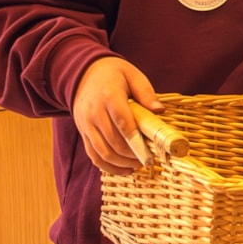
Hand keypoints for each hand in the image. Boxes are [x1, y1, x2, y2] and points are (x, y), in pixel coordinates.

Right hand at [72, 56, 163, 174]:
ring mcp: (86, 124)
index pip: (123, 123)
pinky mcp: (83, 133)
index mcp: (109, 95)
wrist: (83, 74)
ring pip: (103, 152)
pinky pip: (94, 155)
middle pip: (113, 141)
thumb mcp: (133, 75)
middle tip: (149, 160)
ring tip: (139, 165)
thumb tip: (160, 111)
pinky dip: (108, 166)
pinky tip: (124, 169)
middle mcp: (94, 112)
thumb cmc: (114, 74)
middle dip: (132, 155)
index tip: (150, 155)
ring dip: (122, 163)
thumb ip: (146, 93)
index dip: (136, 142)